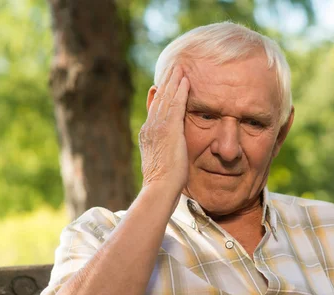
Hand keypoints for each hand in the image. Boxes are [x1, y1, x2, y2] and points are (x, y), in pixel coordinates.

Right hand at [138, 66, 189, 191]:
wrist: (159, 188)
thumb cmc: (164, 184)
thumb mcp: (163, 163)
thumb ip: (165, 151)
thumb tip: (169, 150)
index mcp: (147, 135)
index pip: (154, 109)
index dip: (160, 94)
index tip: (164, 83)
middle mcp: (150, 127)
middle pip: (158, 99)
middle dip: (166, 82)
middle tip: (174, 67)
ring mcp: (158, 127)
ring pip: (166, 98)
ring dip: (174, 81)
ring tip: (180, 67)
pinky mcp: (169, 129)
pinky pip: (176, 105)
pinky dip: (180, 91)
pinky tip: (186, 81)